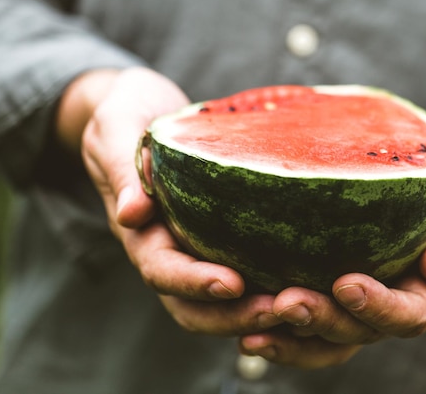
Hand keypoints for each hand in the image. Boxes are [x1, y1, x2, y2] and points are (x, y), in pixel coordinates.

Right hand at [58, 67, 282, 335]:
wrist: (140, 110)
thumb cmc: (126, 116)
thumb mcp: (116, 130)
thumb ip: (123, 171)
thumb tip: (132, 215)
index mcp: (141, 232)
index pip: (162, 271)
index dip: (194, 282)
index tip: (232, 284)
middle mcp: (169, 251)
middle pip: (195, 306)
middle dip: (234, 316)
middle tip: (281, 310)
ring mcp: (196, 249)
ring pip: (222, 303)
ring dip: (257, 312)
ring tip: (303, 307)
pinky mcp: (221, 239)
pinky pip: (246, 275)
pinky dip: (270, 290)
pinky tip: (310, 287)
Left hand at [239, 131, 425, 367]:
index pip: (407, 313)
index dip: (377, 307)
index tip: (346, 283)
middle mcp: (396, 300)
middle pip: (359, 330)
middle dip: (322, 321)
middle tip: (284, 303)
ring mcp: (367, 295)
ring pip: (330, 334)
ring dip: (292, 335)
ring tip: (251, 328)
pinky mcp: (341, 279)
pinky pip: (315, 311)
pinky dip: (282, 321)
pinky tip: (245, 312)